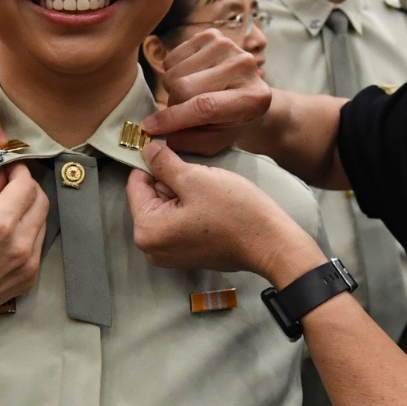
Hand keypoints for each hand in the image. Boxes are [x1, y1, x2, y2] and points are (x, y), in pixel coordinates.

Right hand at [0, 164, 47, 321]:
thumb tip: (1, 174)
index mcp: (0, 222)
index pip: (26, 184)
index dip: (19, 171)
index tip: (10, 168)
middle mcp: (21, 241)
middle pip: (41, 200)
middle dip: (28, 187)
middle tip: (11, 185)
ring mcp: (29, 261)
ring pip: (43, 221)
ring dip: (30, 209)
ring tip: (8, 210)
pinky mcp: (31, 275)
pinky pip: (38, 243)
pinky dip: (28, 231)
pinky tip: (9, 235)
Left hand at [127, 140, 319, 281]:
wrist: (271, 243)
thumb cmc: (235, 213)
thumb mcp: (195, 178)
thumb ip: (164, 163)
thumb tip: (147, 151)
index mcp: (147, 231)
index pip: (136, 183)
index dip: (155, 164)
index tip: (175, 157)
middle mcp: (152, 248)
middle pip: (151, 197)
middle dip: (172, 182)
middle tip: (200, 181)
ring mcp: (170, 254)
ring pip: (168, 207)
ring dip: (185, 194)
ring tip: (209, 194)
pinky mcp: (188, 254)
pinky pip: (181, 221)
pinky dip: (193, 209)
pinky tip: (213, 207)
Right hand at [140, 28, 273, 155]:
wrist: (244, 92)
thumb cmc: (230, 121)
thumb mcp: (215, 141)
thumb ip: (189, 142)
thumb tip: (159, 132)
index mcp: (253, 98)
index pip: (205, 107)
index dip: (174, 118)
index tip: (150, 128)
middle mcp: (245, 66)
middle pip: (183, 87)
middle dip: (173, 105)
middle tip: (181, 113)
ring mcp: (228, 46)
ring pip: (175, 71)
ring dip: (173, 88)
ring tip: (189, 95)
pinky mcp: (212, 35)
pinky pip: (173, 56)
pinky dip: (173, 71)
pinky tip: (190, 77)